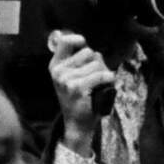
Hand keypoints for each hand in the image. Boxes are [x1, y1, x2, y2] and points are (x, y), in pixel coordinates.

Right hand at [47, 28, 112, 153]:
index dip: (78, 40)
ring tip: (100, 83)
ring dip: (104, 71)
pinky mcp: (78, 88)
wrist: (77, 123)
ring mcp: (67, 80)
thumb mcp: (71, 77)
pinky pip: (101, 75)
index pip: (65, 41)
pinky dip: (109, 78)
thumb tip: (88, 46)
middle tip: (96, 75)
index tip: (84, 44)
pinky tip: (107, 84)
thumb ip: (76, 61)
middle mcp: (58, 72)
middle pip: (88, 52)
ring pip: (97, 63)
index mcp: (55, 66)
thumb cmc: (79, 98)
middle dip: (97, 61)